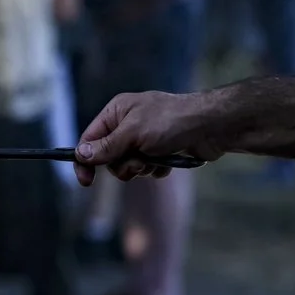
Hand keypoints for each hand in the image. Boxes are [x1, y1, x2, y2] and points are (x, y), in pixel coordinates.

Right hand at [73, 90, 225, 184]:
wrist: (213, 126)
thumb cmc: (172, 122)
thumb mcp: (134, 133)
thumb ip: (107, 146)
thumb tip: (81, 154)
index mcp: (117, 112)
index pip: (90, 138)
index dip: (86, 160)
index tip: (86, 181)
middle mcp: (128, 124)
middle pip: (108, 156)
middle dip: (122, 164)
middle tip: (138, 161)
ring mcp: (145, 138)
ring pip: (128, 165)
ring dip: (140, 168)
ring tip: (156, 160)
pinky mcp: (161, 151)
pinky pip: (147, 169)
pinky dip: (155, 169)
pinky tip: (168, 162)